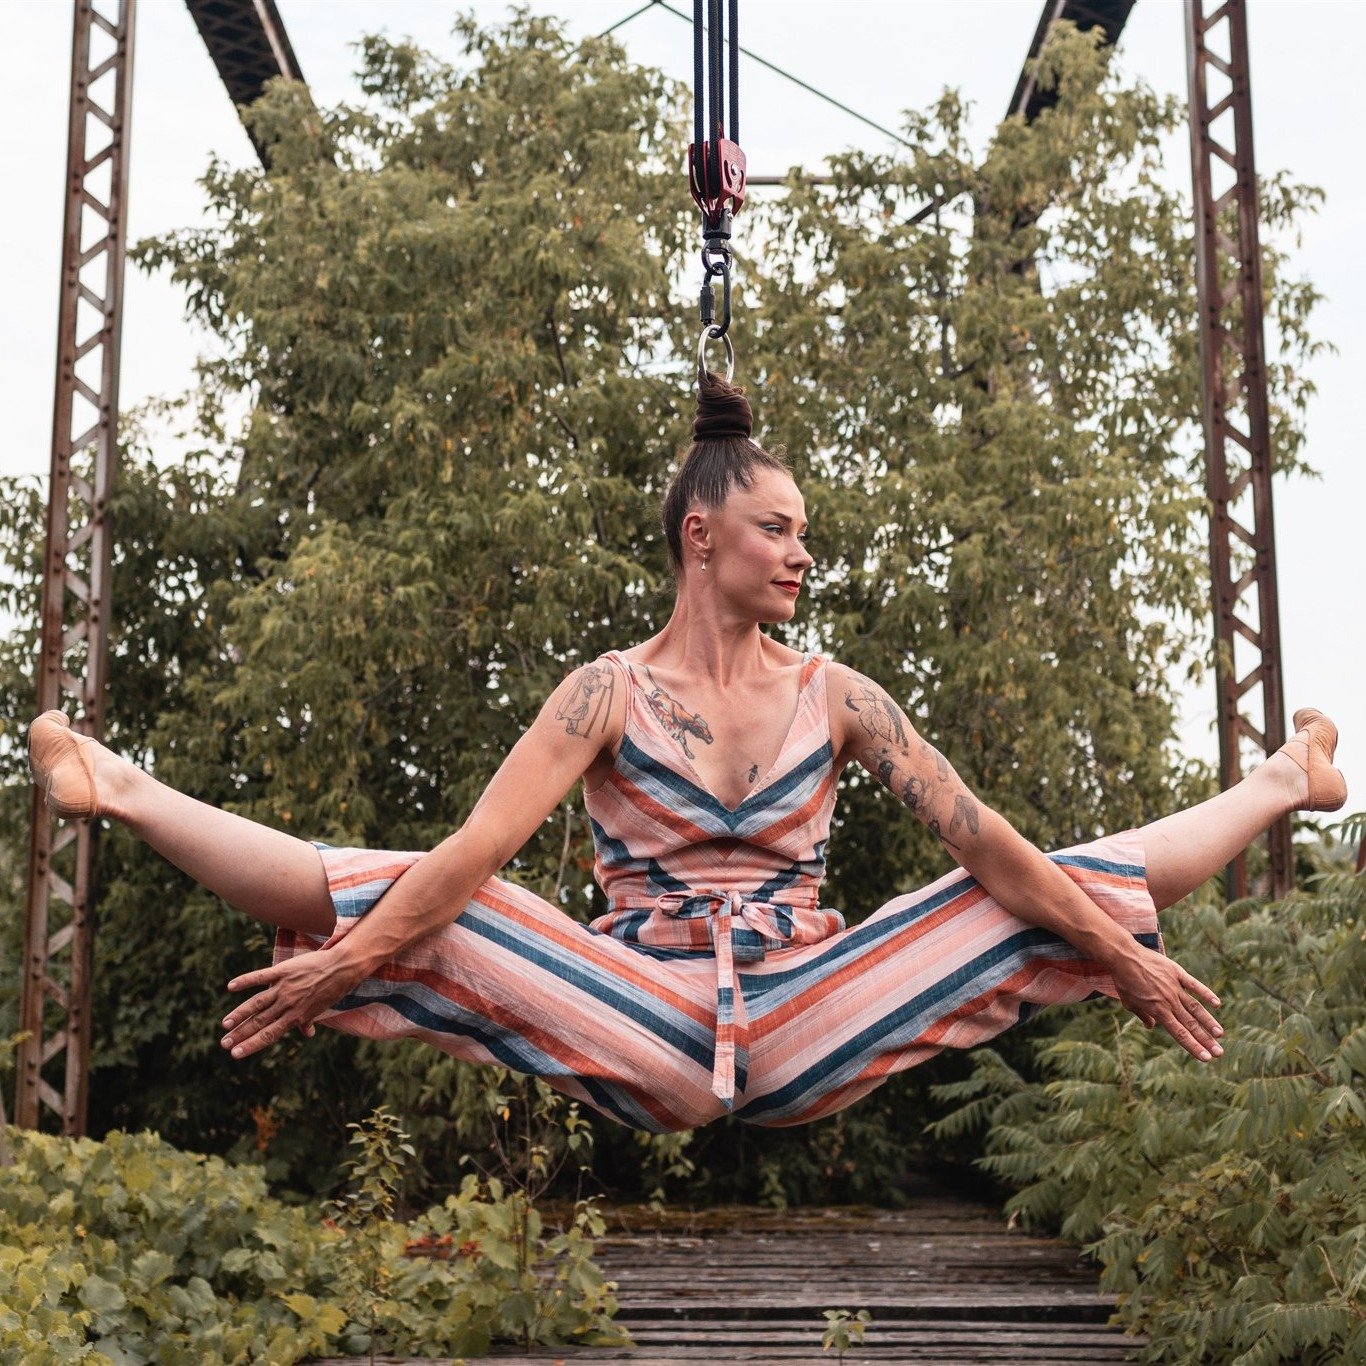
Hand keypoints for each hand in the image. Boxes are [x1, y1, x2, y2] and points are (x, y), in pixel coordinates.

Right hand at [221, 949, 363, 1058]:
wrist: (344, 966)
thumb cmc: (333, 988)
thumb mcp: (321, 1008)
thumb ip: (308, 1021)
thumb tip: (307, 1033)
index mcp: (296, 1016)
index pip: (269, 1034)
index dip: (251, 1045)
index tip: (236, 1054)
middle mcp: (288, 1004)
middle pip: (259, 1022)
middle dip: (241, 1034)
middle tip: (223, 1044)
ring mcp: (285, 987)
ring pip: (257, 1003)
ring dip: (239, 1014)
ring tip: (225, 1025)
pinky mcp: (284, 971)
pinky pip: (261, 976)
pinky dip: (246, 981)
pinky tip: (231, 986)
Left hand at [1106, 944, 1224, 1062]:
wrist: (1124, 956)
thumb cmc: (1124, 981)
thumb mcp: (1129, 1002)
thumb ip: (1142, 1015)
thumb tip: (1150, 1026)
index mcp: (1158, 1010)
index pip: (1179, 1033)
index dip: (1193, 1046)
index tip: (1206, 1058)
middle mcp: (1169, 1001)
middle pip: (1191, 1024)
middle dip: (1206, 1040)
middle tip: (1219, 1053)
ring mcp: (1174, 987)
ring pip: (1195, 1007)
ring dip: (1209, 1021)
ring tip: (1220, 1034)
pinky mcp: (1177, 973)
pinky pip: (1194, 985)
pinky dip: (1206, 993)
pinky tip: (1217, 1003)